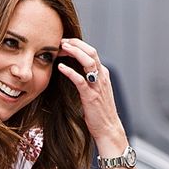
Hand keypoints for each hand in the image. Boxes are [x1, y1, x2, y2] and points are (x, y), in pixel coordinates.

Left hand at [57, 38, 128, 156]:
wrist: (108, 128)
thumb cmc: (99, 110)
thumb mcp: (95, 89)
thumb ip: (88, 77)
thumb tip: (74, 67)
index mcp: (102, 73)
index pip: (92, 52)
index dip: (78, 45)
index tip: (65, 42)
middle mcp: (102, 76)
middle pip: (91, 52)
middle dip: (76, 44)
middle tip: (62, 40)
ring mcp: (97, 86)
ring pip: (88, 62)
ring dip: (75, 52)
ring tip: (62, 48)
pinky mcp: (91, 96)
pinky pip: (80, 80)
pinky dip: (70, 71)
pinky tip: (60, 67)